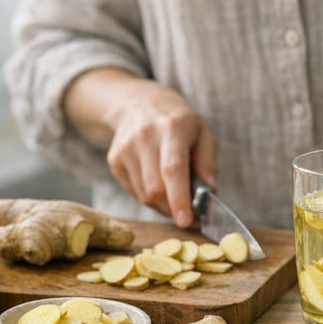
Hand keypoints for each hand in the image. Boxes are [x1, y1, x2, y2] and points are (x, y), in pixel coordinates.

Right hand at [105, 79, 217, 227]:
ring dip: (163, 206)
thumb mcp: (203, 134)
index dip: (180, 198)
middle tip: (190, 216)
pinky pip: (134, 192)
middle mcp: (145, 137)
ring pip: (144, 195)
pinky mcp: (114, 160)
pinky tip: (159, 184)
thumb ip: (207, 164)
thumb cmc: (179, 121)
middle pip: (156, 188)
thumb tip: (208, 194)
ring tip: (176, 197)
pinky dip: (150, 198)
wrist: (139, 102)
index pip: (173, 168)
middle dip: (174, 209)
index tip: (186, 220)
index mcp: (172, 128)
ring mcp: (125, 149)